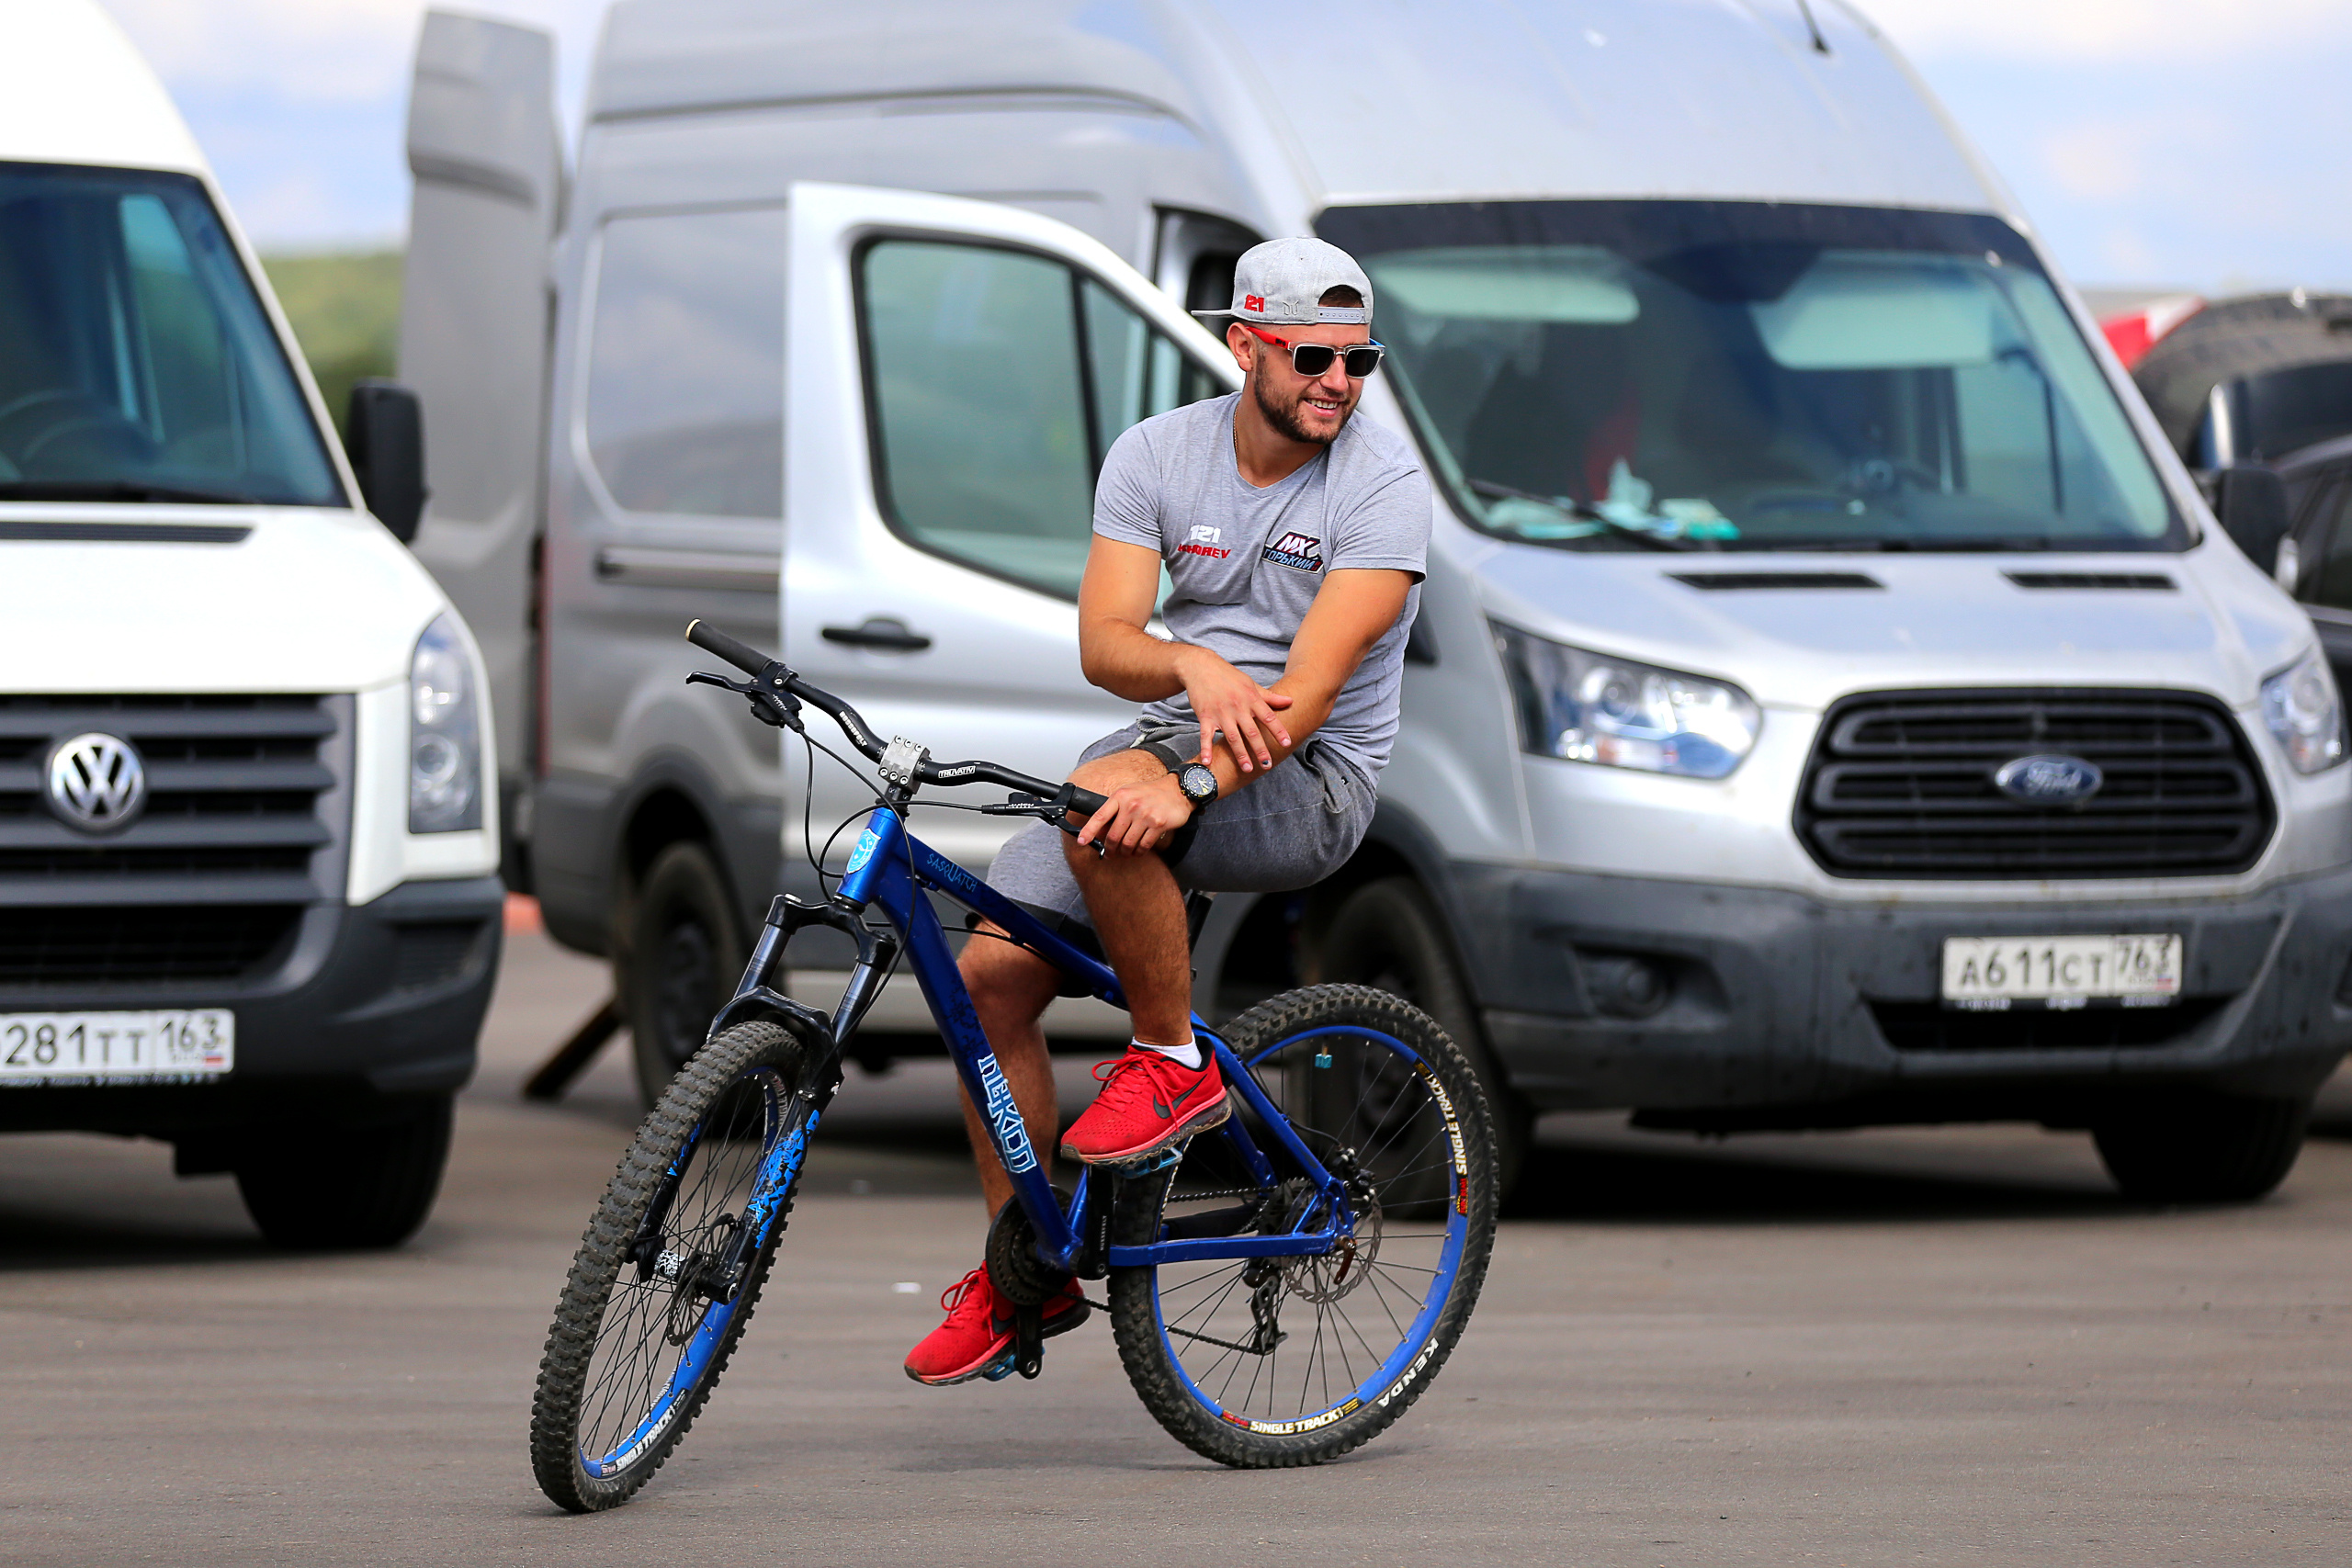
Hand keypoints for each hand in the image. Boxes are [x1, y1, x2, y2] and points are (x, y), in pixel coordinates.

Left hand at [1076, 772, 1193, 855]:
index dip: (1088, 831)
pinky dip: (1139, 852)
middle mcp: (1131, 805)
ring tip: (1125, 853)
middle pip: (1113, 836)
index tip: (1082, 841)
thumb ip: (1116, 807)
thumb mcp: (1130, 792)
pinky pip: (1143, 846)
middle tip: (1109, 854)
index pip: (1100, 816)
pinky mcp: (1158, 824)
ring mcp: (1145, 815)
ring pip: (1127, 843)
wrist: (1177, 790)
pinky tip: (1138, 851)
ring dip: (1125, 853)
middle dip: (1110, 849)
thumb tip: (1102, 829)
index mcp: (1120, 796)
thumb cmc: (1151, 793)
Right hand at [1172, 645, 1292, 772]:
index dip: (1278, 730)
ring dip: (1240, 754)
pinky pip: (1206, 735)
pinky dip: (1206, 749)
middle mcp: (1237, 707)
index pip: (1268, 717)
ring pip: (1232, 737)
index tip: (1286, 743)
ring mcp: (1221, 713)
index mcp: (1251, 699)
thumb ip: (1270, 697)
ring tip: (1248, 769)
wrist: (1201, 667)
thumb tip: (1290, 701)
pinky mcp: (1205, 716)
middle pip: (1251, 731)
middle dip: (1260, 749)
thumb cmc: (1228, 676)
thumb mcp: (1251, 684)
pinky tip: (1207, 762)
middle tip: (1268, 764)